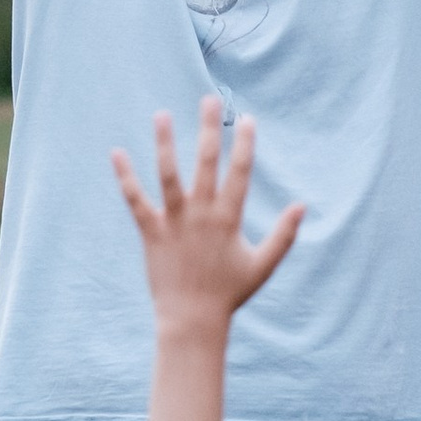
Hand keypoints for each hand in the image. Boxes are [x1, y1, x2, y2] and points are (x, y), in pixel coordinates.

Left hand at [114, 98, 303, 330]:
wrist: (191, 320)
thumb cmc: (229, 293)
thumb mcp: (263, 265)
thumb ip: (284, 235)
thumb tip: (303, 206)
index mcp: (228, 219)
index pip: (239, 173)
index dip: (244, 144)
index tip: (247, 119)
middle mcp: (201, 215)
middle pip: (205, 163)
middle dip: (208, 130)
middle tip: (208, 100)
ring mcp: (174, 223)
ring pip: (168, 176)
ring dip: (164, 144)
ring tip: (161, 114)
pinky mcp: (151, 233)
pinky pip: (136, 201)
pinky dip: (126, 178)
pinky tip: (117, 152)